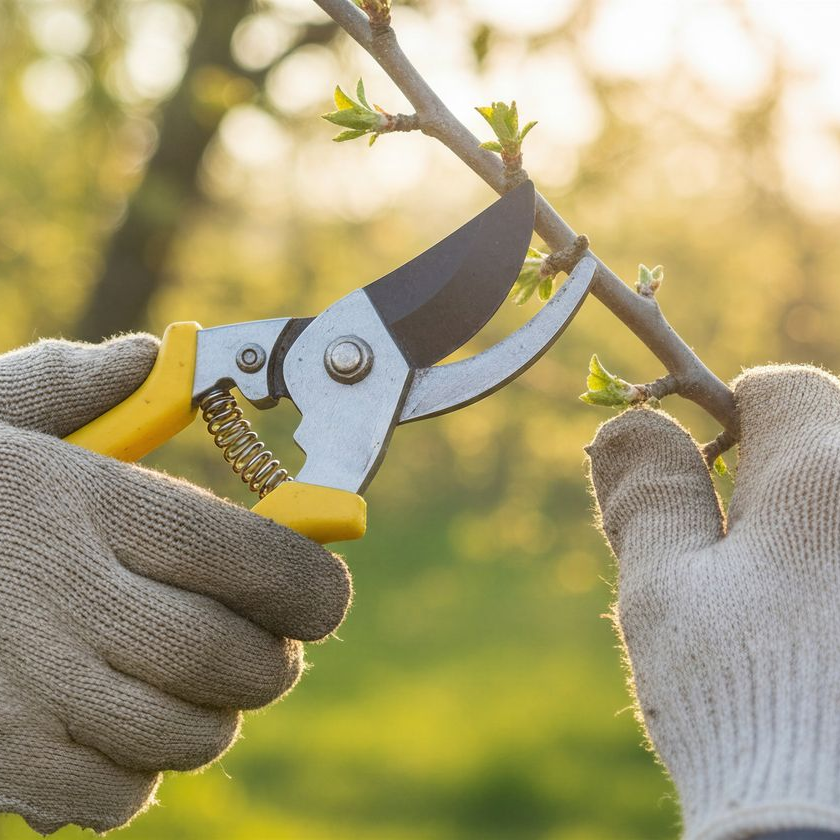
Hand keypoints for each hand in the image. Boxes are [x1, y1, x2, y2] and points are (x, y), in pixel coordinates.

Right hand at [0, 335, 351, 834]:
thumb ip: (78, 382)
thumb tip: (153, 357)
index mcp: (90, 502)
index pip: (250, 555)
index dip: (311, 584)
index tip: (324, 592)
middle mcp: (66, 596)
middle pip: (229, 657)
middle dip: (273, 661)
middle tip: (269, 647)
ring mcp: (28, 689)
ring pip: (187, 734)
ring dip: (213, 715)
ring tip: (194, 682)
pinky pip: (119, 797)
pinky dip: (142, 773)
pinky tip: (119, 728)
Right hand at [587, 365, 839, 839]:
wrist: (827, 830)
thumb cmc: (735, 700)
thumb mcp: (664, 587)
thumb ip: (650, 491)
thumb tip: (629, 422)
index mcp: (821, 475)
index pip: (781, 390)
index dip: (726, 422)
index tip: (701, 475)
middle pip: (825, 446)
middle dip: (771, 483)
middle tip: (727, 561)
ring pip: (837, 509)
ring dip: (804, 532)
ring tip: (774, 612)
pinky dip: (826, 575)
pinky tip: (813, 640)